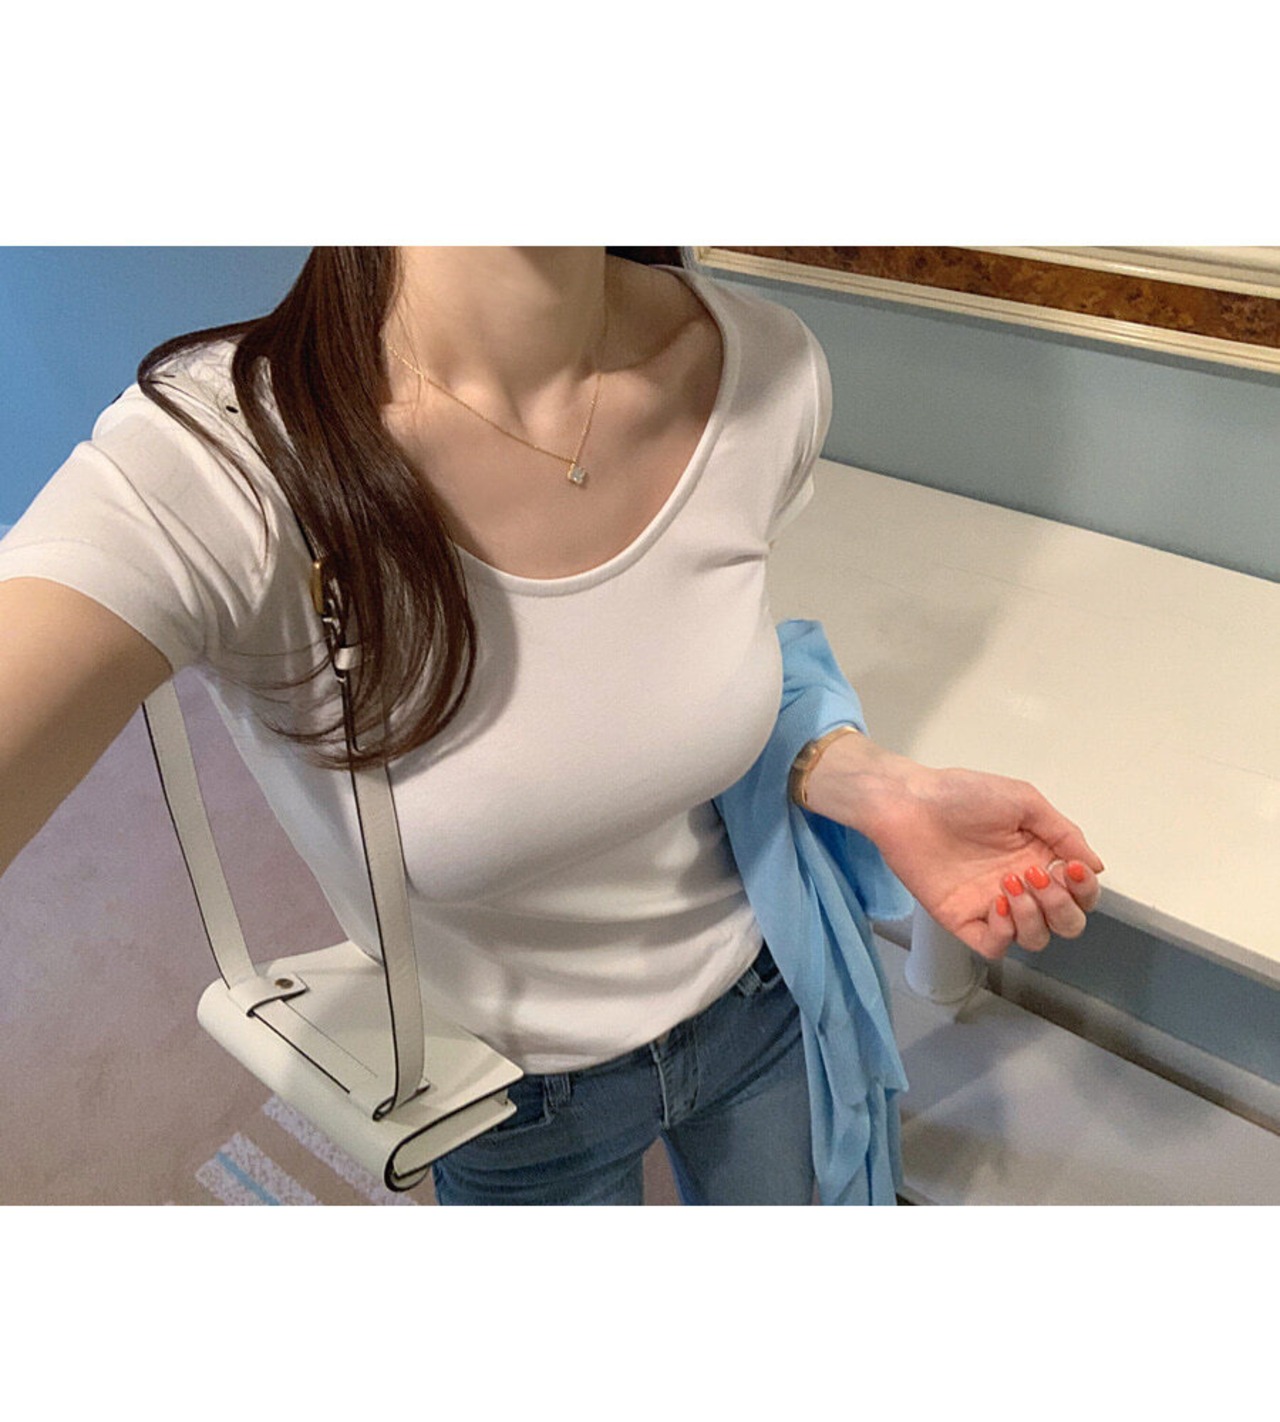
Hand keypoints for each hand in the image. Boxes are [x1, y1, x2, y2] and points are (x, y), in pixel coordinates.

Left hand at [803, 737, 1103, 958]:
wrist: (908, 803)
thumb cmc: (962, 795)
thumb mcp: (1023, 801)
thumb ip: (1063, 832)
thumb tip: (1098, 866)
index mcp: (1040, 858)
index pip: (1080, 893)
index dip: (1085, 889)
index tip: (1071, 869)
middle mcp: (1022, 887)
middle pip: (1065, 923)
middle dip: (1063, 908)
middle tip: (1037, 878)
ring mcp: (992, 907)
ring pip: (1036, 939)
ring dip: (1035, 918)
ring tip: (1011, 884)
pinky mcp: (963, 920)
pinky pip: (996, 947)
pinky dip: (1006, 933)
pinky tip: (997, 905)